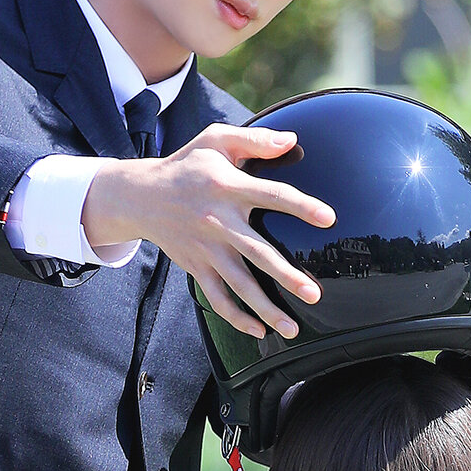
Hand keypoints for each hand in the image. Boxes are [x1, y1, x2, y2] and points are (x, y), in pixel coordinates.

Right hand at [81, 126, 331, 338]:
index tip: (329, 219)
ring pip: (239, 285)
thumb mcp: (216, 140)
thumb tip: (293, 139)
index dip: (300, 206)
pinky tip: (259, 331)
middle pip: (257, 253)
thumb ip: (255, 139)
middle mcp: (218, 222)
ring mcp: (207, 249)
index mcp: (228, 187)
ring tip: (292, 329)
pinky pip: (217, 298)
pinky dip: (236, 318)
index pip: (271, 196)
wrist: (141, 196)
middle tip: (314, 294)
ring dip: (265, 308)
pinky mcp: (197, 267)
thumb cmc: (188, 165)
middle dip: (286, 276)